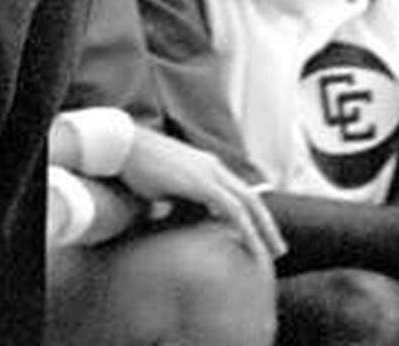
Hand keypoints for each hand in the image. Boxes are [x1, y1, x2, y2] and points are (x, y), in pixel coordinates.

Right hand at [118, 128, 284, 263]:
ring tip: (271, 252)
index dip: (253, 213)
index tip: (260, 235)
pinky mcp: (201, 182)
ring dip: (262, 229)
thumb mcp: (162, 185)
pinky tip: (250, 244)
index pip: (239, 191)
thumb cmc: (135, 165)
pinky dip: (245, 227)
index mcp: (205, 165)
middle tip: (277, 248)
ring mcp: (208, 172)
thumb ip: (175, 198)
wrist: (121, 145)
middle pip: (251, 197)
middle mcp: (212, 166)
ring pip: (247, 203)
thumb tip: (172, 216)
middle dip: (267, 225)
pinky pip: (232, 209)